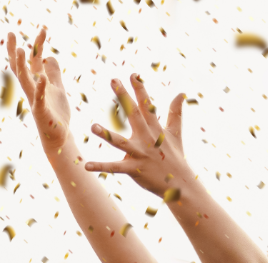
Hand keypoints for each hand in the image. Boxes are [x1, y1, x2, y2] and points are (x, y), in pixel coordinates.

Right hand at [7, 28, 70, 150]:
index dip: (36, 45)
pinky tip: (41, 80)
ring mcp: (35, 100)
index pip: (33, 60)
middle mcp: (33, 90)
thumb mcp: (58, 87)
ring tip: (19, 50)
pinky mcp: (41, 113)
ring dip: (21, 66)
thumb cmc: (57, 113)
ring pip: (25, 81)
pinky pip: (39, 99)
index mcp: (37, 83)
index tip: (41, 29)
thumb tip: (50, 56)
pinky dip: (40, 90)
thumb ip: (53, 73)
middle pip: (21, 67)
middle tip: (11, 33)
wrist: (59, 136)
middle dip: (15, 51)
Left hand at [83, 76, 188, 197]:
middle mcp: (147, 137)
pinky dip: (101, 167)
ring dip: (106, 135)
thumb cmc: (174, 157)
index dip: (139, 89)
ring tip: (92, 127)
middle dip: (124, 97)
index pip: (146, 105)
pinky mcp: (134, 169)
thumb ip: (175, 112)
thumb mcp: (175, 133)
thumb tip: (181, 92)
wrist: (180, 183)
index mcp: (155, 128)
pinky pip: (114, 167)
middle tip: (113, 80)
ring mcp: (140, 153)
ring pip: (120, 142)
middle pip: (133, 114)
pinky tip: (86, 165)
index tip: (132, 74)